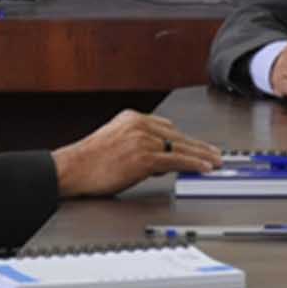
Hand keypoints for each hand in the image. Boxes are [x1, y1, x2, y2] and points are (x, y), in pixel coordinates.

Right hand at [53, 111, 223, 196]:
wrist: (71, 169)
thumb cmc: (89, 162)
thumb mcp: (115, 142)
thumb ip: (138, 144)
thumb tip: (161, 162)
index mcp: (132, 118)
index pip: (166, 127)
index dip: (184, 140)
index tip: (197, 145)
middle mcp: (139, 125)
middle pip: (177, 136)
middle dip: (199, 146)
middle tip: (215, 153)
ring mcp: (142, 140)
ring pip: (180, 147)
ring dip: (201, 156)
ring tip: (216, 162)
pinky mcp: (143, 157)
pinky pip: (175, 160)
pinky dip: (193, 164)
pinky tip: (203, 168)